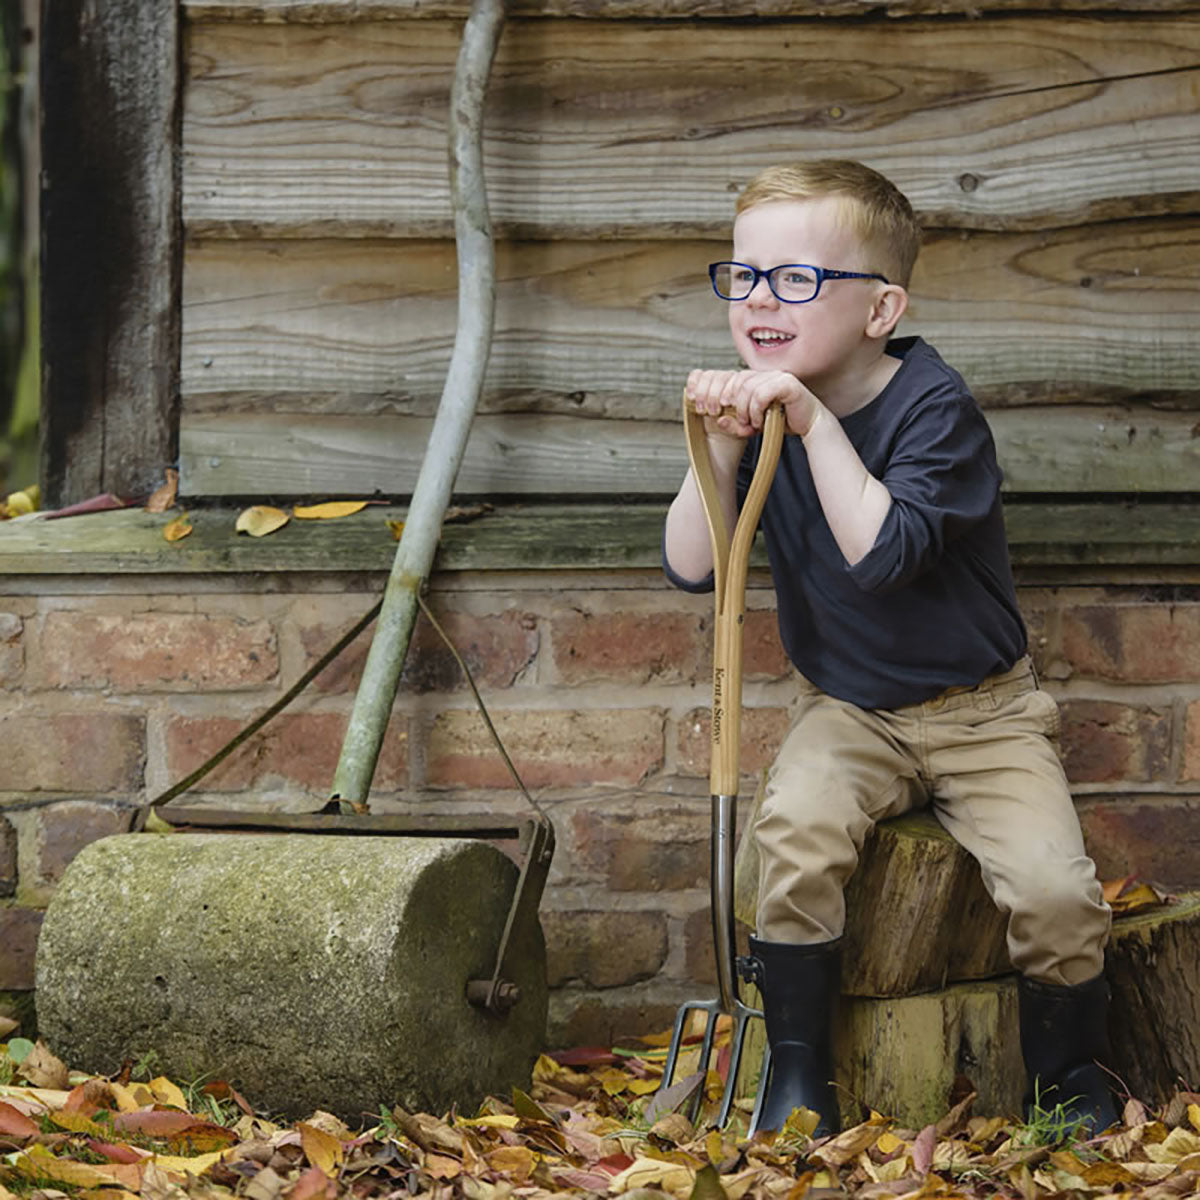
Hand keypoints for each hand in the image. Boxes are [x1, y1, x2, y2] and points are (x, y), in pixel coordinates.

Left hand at [685, 369, 821, 437]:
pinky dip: (756, 409)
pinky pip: (762, 392)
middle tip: (729, 418)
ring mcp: (777, 376)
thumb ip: (736, 424)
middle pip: (736, 381)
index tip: (709, 409)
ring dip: (744, 408)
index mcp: (756, 379)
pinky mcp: (787, 383)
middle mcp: (765, 374)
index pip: (730, 378)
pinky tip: (759, 420)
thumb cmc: (781, 423)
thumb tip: (720, 420)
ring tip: (749, 423)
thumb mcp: (752, 425)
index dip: (716, 392)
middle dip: (728, 402)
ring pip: (748, 387)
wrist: (808, 425)